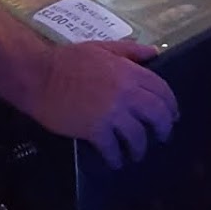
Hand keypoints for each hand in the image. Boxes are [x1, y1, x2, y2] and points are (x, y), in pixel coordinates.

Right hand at [31, 38, 178, 167]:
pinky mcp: (94, 130)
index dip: (171, 105)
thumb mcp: (102, 47)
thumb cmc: (67, 60)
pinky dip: (116, 158)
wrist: (38, 75)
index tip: (172, 115)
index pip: (162, 89)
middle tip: (161, 137)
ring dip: (139, 148)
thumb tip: (154, 52)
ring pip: (138, 136)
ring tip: (135, 154)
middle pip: (157, 114)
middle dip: (163, 128)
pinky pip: (113, 149)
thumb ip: (130, 51)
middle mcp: (126, 93)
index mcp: (129, 71)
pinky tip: (115, 161)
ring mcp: (111, 113)